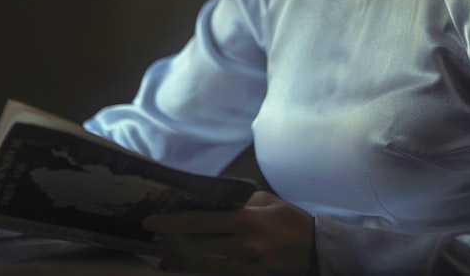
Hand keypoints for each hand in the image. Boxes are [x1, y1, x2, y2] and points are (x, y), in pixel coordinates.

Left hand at [143, 190, 316, 274]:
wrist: (317, 248)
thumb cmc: (289, 219)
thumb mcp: (266, 201)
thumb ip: (239, 202)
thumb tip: (211, 201)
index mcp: (246, 218)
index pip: (201, 220)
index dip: (174, 223)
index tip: (152, 223)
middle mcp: (244, 243)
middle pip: (198, 247)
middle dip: (173, 245)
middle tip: (155, 241)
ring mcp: (249, 264)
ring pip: (205, 265)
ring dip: (182, 262)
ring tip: (165, 259)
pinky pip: (221, 275)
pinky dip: (202, 271)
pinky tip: (187, 269)